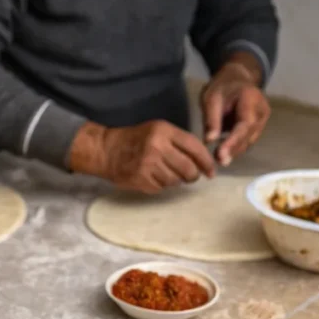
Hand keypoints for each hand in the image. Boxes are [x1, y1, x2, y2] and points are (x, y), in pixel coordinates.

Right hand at [69, 120, 214, 193]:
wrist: (107, 150)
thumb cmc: (136, 140)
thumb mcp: (157, 130)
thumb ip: (179, 142)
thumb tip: (202, 161)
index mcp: (164, 131)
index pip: (194, 147)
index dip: (206, 161)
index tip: (211, 171)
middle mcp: (157, 147)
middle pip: (188, 168)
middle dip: (193, 175)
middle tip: (191, 177)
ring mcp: (148, 164)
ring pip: (176, 180)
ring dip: (176, 181)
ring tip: (167, 174)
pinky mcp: (141, 179)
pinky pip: (162, 187)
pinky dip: (162, 185)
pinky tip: (154, 178)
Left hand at [201, 58, 270, 165]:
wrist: (236, 80)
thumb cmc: (221, 87)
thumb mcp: (211, 98)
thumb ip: (211, 119)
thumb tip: (209, 141)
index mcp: (251, 98)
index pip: (244, 124)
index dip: (233, 141)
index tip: (221, 155)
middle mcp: (262, 110)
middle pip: (249, 135)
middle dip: (233, 150)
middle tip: (218, 161)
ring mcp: (263, 119)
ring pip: (249, 140)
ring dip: (235, 151)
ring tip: (218, 157)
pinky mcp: (259, 126)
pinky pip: (248, 139)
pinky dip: (237, 147)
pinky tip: (224, 151)